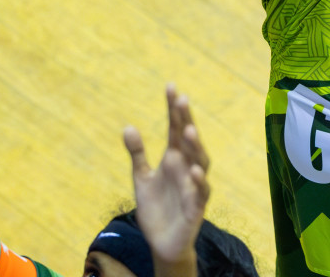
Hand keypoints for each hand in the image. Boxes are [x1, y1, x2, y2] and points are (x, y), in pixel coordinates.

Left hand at [124, 85, 210, 265]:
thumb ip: (137, 153)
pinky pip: (201, 192)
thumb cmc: (156, 208)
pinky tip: (193, 169)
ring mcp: (193, 186)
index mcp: (173, 158)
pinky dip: (199, 181)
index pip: (174, 128)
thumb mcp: (142, 178)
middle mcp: (186, 168)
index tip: (170, 86)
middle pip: (189, 140)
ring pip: (200, 162)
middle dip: (186, 120)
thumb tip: (128, 126)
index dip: (173, 109)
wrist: (161, 242)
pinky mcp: (196, 207)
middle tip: (181, 100)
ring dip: (194, 146)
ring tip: (187, 130)